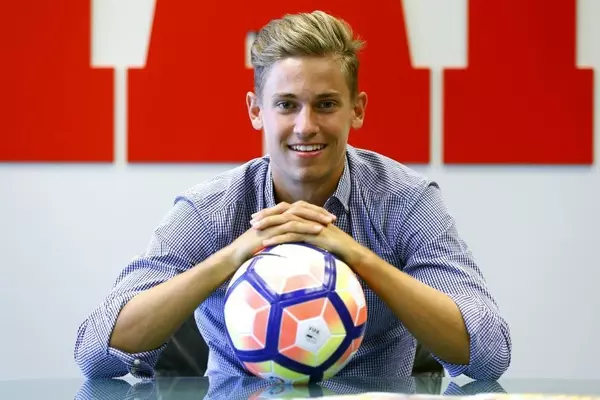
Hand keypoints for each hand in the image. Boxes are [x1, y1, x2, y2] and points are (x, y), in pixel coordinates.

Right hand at [227, 202, 329, 266]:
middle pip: (301, 207)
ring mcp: (274, 220)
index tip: (328, 218)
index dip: (314, 212)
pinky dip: (307, 226)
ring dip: (316, 217)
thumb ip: (283, 238)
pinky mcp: (273, 229)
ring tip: (330, 222)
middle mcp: (276, 214)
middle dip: (318, 212)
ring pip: (299, 214)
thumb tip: (296, 241)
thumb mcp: (272, 241)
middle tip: (333, 217)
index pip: (299, 209)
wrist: (236, 255)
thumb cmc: (253, 251)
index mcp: (277, 215)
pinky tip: (318, 230)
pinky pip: (293, 225)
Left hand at [251, 201, 366, 266]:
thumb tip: (291, 236)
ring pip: (286, 221)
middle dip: (266, 215)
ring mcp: (311, 224)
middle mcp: (309, 216)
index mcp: (308, 215)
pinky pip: (293, 235)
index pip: (286, 209)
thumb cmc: (334, 247)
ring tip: (255, 230)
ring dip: (269, 224)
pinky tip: (267, 242)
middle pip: (283, 211)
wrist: (350, 251)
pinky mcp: (313, 234)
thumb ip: (304, 233)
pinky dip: (278, 238)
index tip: (257, 218)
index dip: (270, 212)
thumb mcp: (316, 237)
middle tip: (251, 220)